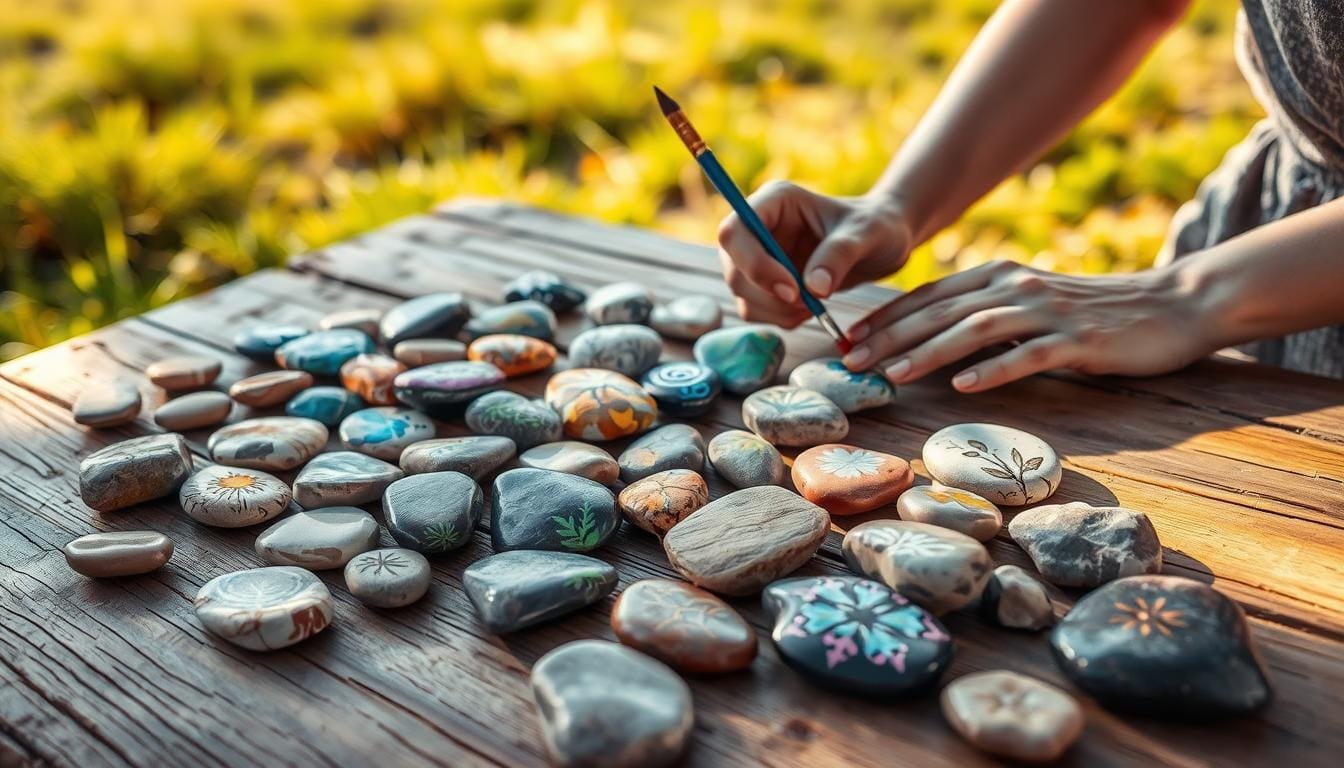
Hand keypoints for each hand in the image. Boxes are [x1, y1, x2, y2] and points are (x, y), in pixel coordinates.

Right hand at [717, 181, 912, 327]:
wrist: (883, 243)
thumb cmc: (876, 226)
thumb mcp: (866, 234)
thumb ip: (838, 255)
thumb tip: (814, 288)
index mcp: (774, 201)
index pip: (735, 232)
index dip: (754, 265)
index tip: (793, 290)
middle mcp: (758, 227)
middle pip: (734, 269)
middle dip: (769, 295)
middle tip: (810, 305)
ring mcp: (758, 257)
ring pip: (742, 295)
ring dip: (777, 311)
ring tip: (816, 305)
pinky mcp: (765, 284)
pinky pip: (757, 311)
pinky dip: (782, 319)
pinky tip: (811, 309)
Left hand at [842, 260, 1212, 390]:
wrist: (1174, 304)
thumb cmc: (1096, 314)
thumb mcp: (1031, 306)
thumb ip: (987, 317)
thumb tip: (933, 344)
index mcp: (999, 276)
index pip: (928, 295)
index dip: (884, 316)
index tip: (846, 339)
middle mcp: (1016, 286)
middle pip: (940, 311)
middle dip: (890, 336)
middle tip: (850, 362)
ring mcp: (1047, 311)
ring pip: (974, 330)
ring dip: (927, 352)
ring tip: (891, 374)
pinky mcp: (1078, 339)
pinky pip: (1028, 354)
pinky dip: (992, 369)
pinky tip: (962, 387)